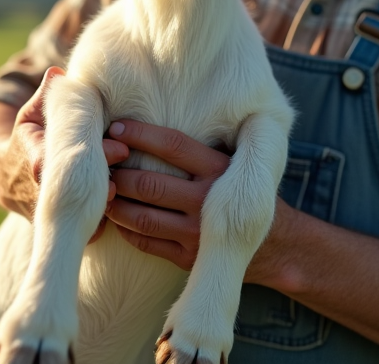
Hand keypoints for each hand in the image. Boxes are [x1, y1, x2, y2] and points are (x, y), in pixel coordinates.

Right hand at [0, 67, 128, 239]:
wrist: (4, 177)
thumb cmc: (27, 138)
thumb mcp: (31, 114)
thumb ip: (48, 96)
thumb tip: (59, 73)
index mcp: (34, 155)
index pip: (63, 157)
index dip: (93, 154)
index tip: (120, 147)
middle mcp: (39, 187)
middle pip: (75, 189)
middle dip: (103, 181)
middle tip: (127, 173)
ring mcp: (46, 210)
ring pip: (79, 214)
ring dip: (103, 207)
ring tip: (125, 195)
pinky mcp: (56, 226)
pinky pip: (81, 231)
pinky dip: (99, 225)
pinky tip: (121, 216)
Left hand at [103, 119, 231, 269]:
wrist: (275, 244)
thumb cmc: (241, 192)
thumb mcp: (232, 163)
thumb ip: (200, 149)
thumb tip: (152, 119)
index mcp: (220, 169)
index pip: (172, 145)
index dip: (140, 134)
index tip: (115, 128)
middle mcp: (209, 201)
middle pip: (149, 184)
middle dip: (119, 173)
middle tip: (103, 164)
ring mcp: (199, 234)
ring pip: (142, 217)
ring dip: (116, 204)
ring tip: (104, 192)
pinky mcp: (190, 258)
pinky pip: (146, 243)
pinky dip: (125, 230)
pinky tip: (118, 219)